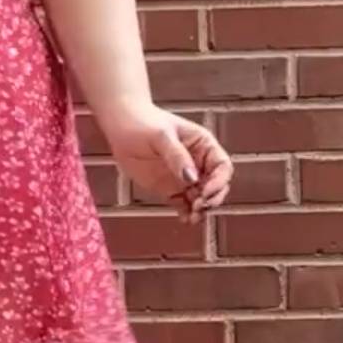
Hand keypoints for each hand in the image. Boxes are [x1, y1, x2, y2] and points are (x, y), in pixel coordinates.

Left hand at [106, 105, 233, 222]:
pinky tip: (185, 220)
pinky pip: (184, 204)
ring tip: (192, 218)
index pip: (222, 166)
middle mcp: (198, 163)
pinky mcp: (170, 188)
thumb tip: (192, 178)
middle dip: (211, 198)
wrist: (120, 125)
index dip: (219, 181)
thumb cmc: (143, 122)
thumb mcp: (161, 136)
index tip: (206, 192)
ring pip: (202, 198)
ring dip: (200, 210)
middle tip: (199, 206)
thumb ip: (177, 156)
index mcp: (203, 145)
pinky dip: (187, 213)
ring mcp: (184, 177)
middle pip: (216, 186)